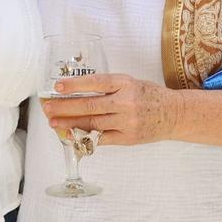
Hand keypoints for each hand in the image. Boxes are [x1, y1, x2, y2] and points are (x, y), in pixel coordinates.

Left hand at [42, 72, 179, 146]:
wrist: (174, 114)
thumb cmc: (150, 96)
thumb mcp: (131, 83)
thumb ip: (108, 87)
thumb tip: (77, 92)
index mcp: (126, 83)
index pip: (95, 83)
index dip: (74, 85)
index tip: (57, 87)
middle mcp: (126, 102)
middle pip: (89, 105)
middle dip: (64, 107)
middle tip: (47, 107)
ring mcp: (127, 121)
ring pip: (93, 123)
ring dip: (70, 123)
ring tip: (54, 123)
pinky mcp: (128, 137)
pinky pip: (102, 138)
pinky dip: (85, 136)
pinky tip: (72, 135)